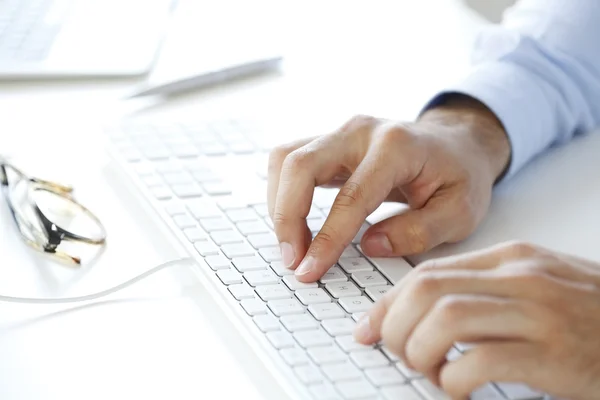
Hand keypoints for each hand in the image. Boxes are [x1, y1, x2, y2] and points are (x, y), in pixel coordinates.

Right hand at [267, 95, 509, 281]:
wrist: (456, 144)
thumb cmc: (460, 176)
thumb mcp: (461, 211)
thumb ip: (419, 231)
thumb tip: (370, 246)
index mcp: (397, 147)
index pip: (351, 196)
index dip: (327, 238)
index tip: (310, 270)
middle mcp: (361, 132)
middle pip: (300, 164)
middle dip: (287, 217)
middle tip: (292, 260)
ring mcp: (341, 133)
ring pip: (285, 158)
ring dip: (279, 204)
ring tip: (292, 245)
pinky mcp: (329, 142)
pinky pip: (289, 161)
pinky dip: (282, 193)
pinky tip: (294, 223)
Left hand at [354, 241, 599, 399]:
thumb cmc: (588, 314)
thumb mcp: (534, 287)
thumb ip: (482, 293)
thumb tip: (418, 314)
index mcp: (510, 258)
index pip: (427, 272)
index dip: (387, 303)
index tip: (367, 329)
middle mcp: (520, 277)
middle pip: (426, 290)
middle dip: (394, 325)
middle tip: (396, 353)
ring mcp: (538, 313)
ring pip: (445, 319)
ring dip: (420, 351)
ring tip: (428, 372)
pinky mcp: (553, 354)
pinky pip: (480, 362)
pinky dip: (453, 381)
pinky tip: (457, 391)